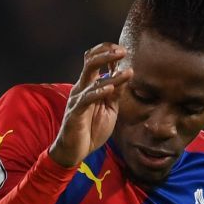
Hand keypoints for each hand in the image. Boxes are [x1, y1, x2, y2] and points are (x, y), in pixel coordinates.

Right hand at [48, 43, 131, 169]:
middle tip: (123, 51)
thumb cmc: (91, 130)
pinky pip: (86, 99)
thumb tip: (125, 73)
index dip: (107, 51)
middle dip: (107, 53)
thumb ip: (116, 92)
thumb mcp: (109, 109)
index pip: (94, 60)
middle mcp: (81, 88)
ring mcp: (77, 99)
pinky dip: (99, 92)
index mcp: (88, 86)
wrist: (74, 152)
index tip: (123, 51)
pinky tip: (110, 88)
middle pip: (90, 62)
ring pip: (91, 79)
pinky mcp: (75, 113)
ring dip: (112, 75)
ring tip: (128, 72)